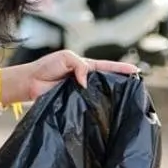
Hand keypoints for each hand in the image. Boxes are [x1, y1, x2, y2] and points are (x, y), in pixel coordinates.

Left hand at [17, 51, 138, 100]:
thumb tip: (87, 84)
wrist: (31, 83)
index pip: (108, 67)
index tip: (136, 71)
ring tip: (123, 99)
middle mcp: (86, 80)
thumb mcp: (66, 57)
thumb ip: (80, 66)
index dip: (121, 69)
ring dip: (109, 96)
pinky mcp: (75, 104)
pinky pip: (88, 105)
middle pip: (107, 82)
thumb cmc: (46, 67)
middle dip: (120, 83)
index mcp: (86, 67)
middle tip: (134, 87)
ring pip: (99, 94)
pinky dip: (96, 107)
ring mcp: (82, 93)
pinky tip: (104, 110)